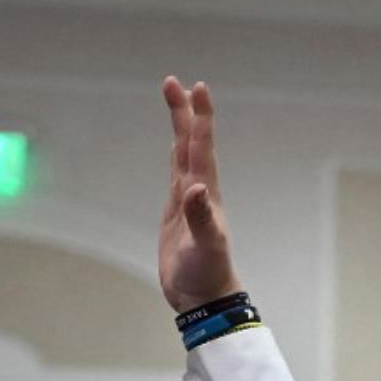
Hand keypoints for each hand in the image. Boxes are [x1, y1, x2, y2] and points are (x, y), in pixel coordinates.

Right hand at [159, 76, 243, 313]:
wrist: (205, 298)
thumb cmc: (208, 274)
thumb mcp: (206, 247)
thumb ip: (201, 218)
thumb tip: (196, 189)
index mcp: (206, 194)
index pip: (202, 147)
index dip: (200, 118)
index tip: (196, 88)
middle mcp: (199, 191)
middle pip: (190, 143)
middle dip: (184, 112)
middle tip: (173, 82)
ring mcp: (189, 201)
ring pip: (183, 155)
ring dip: (181, 128)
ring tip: (176, 103)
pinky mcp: (177, 214)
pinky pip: (175, 175)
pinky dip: (174, 157)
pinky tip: (174, 150)